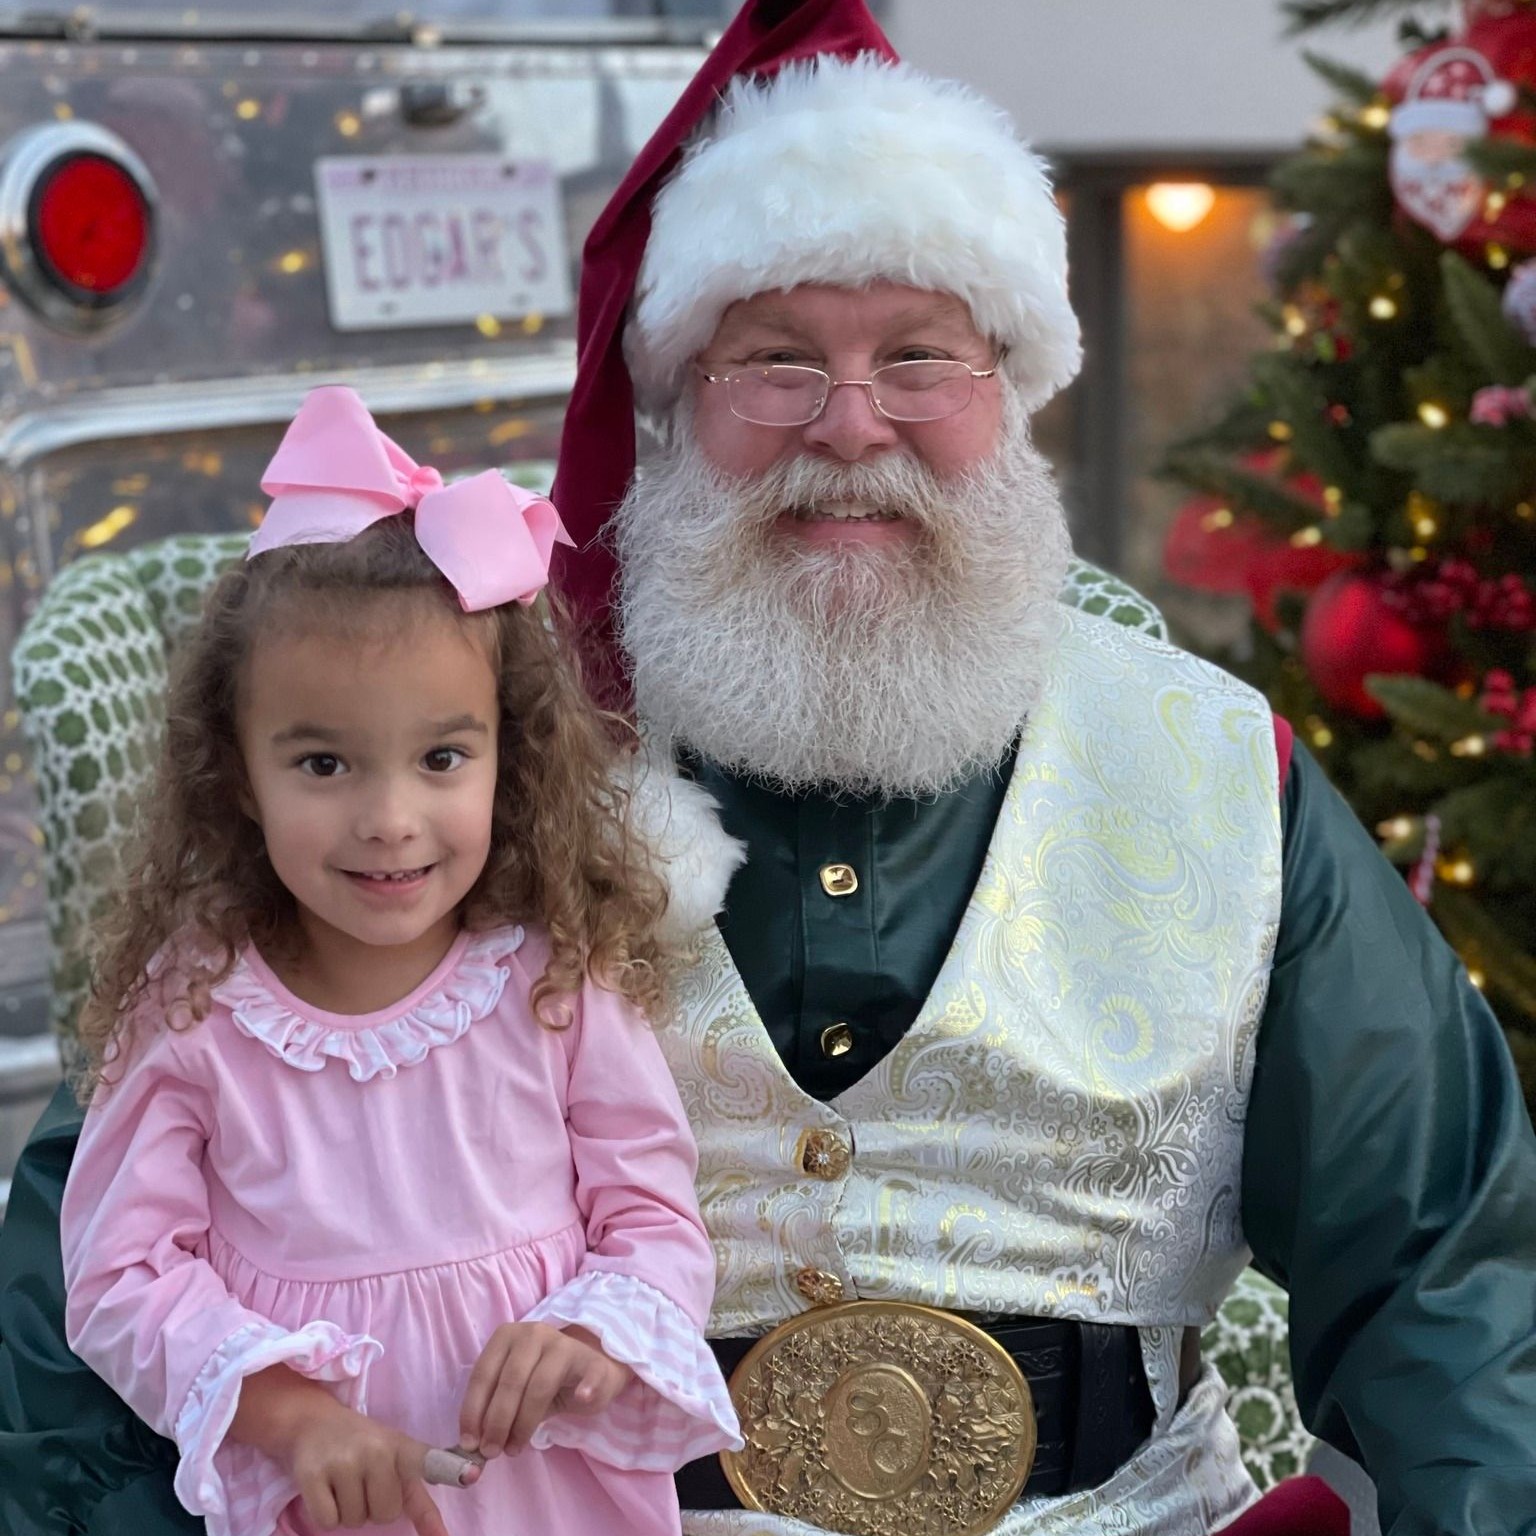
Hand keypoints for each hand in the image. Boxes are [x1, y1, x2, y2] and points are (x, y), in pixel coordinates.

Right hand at [289, 1402, 462, 1533]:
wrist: (314, 1422)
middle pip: (386, 1514)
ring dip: (348, 1511)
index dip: (452, 1470)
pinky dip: (326, 1514)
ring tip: (344, 1482)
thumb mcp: (396, 1461)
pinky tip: (325, 1488)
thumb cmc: (364, 1446)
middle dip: (373, 1508)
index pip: (429, 1461)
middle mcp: (377, 1450)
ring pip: (356, 1520)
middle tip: (363, 1482)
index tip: (473, 1475)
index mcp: (402, 1447)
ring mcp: (345, 1460)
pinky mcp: (313, 1474)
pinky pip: (328, 1521)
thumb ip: (420, 1501)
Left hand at [459, 1322, 634, 1457]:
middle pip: (510, 1381)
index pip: (483, 1374)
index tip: (469, 1444)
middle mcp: (533, 1333)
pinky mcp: (592, 1361)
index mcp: (506, 1336)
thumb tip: (472, 1449)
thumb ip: (493, 1413)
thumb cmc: (541, 1383)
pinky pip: (588, 1376)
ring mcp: (564, 1344)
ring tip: (514, 1449)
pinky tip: (582, 1399)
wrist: (588, 1371)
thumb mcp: (513, 1393)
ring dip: (524, 1423)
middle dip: (497, 1421)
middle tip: (491, 1452)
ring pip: (539, 1386)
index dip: (473, 1411)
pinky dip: (586, 1388)